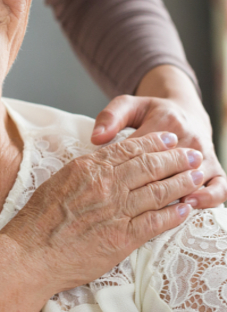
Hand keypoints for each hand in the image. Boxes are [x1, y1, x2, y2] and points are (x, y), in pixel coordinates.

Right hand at [3, 132, 201, 292]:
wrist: (32, 250)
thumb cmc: (39, 219)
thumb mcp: (59, 181)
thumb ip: (84, 172)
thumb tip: (99, 165)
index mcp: (88, 167)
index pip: (128, 149)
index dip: (153, 143)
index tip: (168, 139)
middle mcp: (105, 185)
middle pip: (149, 166)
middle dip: (175, 159)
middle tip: (193, 154)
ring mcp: (115, 210)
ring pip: (158, 191)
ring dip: (181, 183)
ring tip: (197, 177)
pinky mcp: (122, 237)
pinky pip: (155, 222)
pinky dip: (173, 214)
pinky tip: (186, 209)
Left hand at [91, 65, 226, 208]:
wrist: (184, 112)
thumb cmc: (150, 112)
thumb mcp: (128, 106)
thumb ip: (110, 118)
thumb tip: (96, 139)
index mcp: (166, 122)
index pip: (146, 148)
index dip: (127, 166)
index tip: (110, 180)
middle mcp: (190, 139)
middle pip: (172, 167)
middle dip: (153, 185)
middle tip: (132, 200)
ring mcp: (205, 156)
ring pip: (197, 180)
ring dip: (181, 192)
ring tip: (163, 205)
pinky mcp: (217, 169)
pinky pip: (220, 188)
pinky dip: (209, 198)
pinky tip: (189, 205)